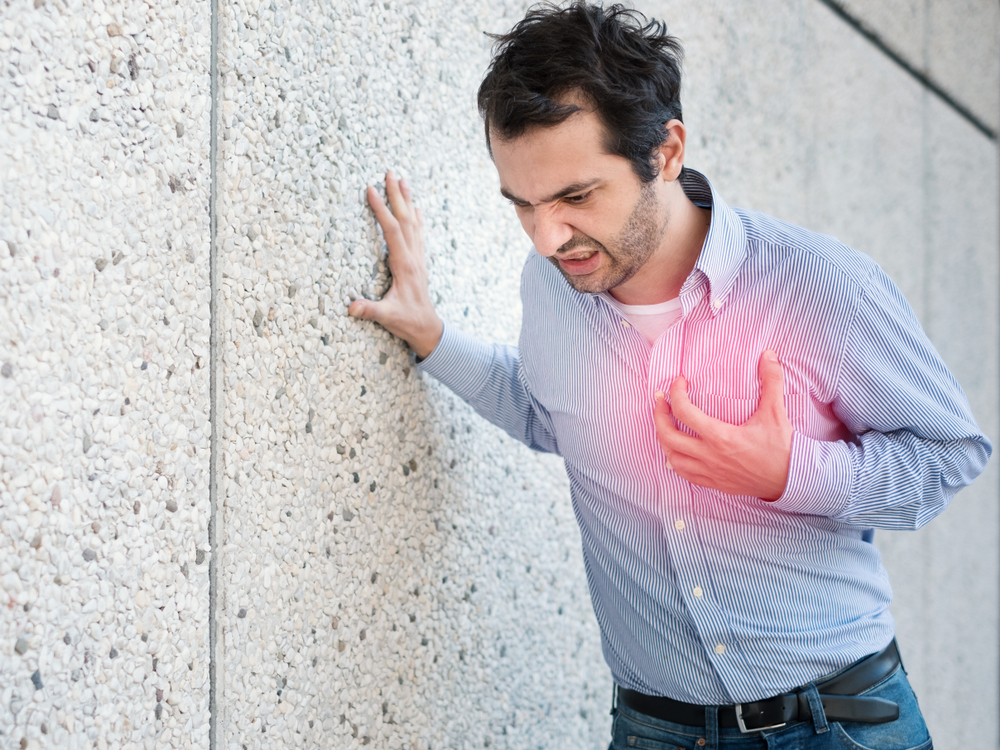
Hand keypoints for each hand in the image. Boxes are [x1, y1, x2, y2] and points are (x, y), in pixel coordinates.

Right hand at [348, 172, 442, 358]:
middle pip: (405, 220)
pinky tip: (416, 208)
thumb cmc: (407, 322)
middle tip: (391, 172)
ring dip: (407, 201)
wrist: (428, 329)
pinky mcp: (419, 263)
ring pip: (413, 223)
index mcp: (404, 266)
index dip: (381, 210)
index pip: (392, 231)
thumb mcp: (387, 318)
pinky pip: (418, 234)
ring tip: (403, 180)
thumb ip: (370, 311)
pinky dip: (416, 218)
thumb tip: (351, 308)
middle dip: (397, 195)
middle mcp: (413, 257)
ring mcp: (418, 259)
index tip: (371, 190)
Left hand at [653, 350, 792, 500]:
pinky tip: (676, 450)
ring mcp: (710, 472)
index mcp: (721, 437)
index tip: (680, 382)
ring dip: (664, 439)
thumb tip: (769, 355)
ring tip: (666, 423)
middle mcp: (710, 456)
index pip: (684, 412)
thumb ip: (772, 381)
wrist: (792, 479)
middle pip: (668, 436)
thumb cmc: (782, 447)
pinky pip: (684, 474)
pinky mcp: (714, 483)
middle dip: (659, 415)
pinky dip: (675, 460)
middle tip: (660, 400)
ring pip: (672, 457)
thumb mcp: (775, 412)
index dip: (676, 393)